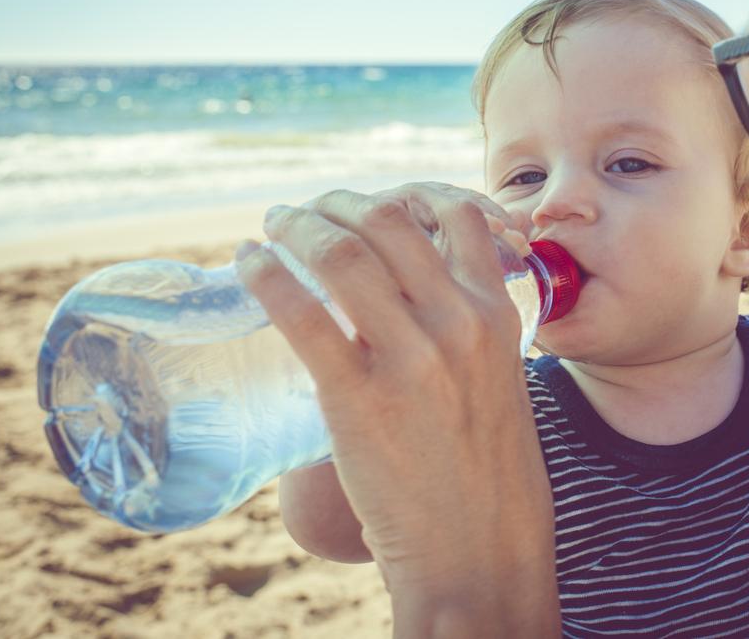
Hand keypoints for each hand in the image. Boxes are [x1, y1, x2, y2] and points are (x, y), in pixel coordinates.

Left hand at [236, 185, 558, 636]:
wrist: (482, 554)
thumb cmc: (493, 478)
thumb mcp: (501, 384)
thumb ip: (469, 338)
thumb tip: (416, 308)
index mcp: (498, 315)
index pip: (456, 214)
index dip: (403, 194)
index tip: (367, 205)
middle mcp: (458, 322)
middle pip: (388, 222)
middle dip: (338, 204)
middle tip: (307, 211)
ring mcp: (409, 359)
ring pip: (342, 256)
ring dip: (297, 226)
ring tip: (274, 224)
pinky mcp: (358, 400)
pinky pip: (302, 315)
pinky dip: (266, 277)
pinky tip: (247, 264)